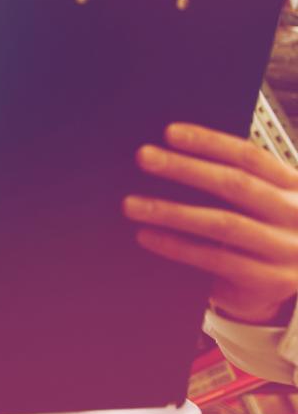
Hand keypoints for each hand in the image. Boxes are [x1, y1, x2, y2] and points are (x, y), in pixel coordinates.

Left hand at [124, 123, 297, 324]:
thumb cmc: (270, 234)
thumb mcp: (266, 202)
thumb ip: (234, 182)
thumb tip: (169, 157)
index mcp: (294, 185)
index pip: (249, 156)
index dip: (209, 142)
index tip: (169, 133)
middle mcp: (295, 213)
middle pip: (234, 184)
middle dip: (184, 168)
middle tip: (143, 157)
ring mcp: (285, 248)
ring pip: (222, 223)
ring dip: (171, 212)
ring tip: (132, 204)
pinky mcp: (268, 280)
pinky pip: (215, 259)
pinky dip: (177, 246)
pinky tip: (147, 236)